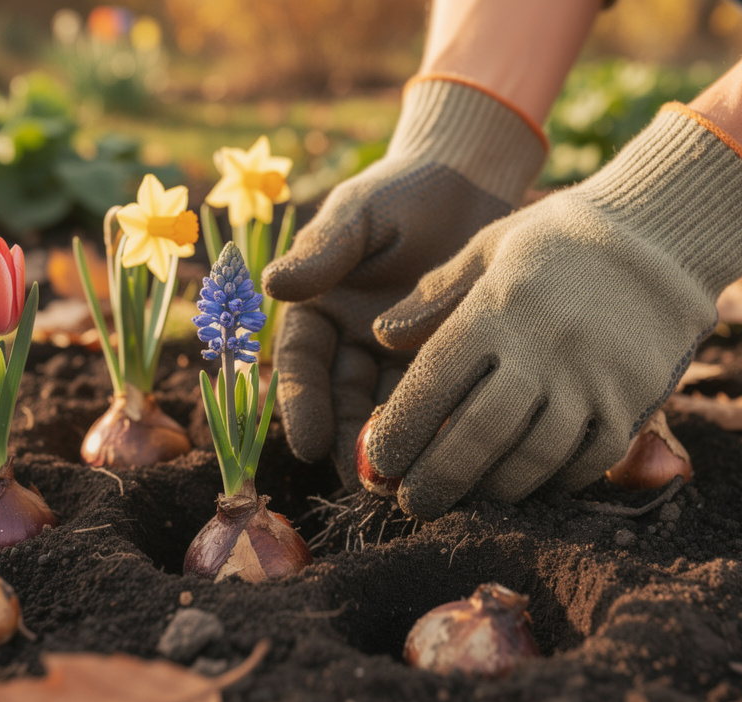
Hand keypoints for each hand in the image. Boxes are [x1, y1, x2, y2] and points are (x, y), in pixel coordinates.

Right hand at [262, 77, 545, 487]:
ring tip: (413, 475)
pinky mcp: (448, 363)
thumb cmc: (402, 190)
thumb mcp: (358, 214)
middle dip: (352, 444)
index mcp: (318, 313)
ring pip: (394, 411)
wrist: (469, 182)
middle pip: (344, 404)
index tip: (306, 442)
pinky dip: (446, 426)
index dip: (300, 406)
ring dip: (400, 447)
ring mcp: (400, 360)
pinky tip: (460, 448)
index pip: (302, 367)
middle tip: (366, 479)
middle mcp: (353, 346)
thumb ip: (323, 250)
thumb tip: (273, 286)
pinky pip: (444, 400)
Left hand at [365, 104, 741, 518]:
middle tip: (411, 503)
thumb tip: (381, 338)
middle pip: (477, 434)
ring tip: (462, 503)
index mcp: (498, 307)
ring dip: (489, 491)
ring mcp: (593, 379)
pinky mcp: (634, 401)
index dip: (401, 429)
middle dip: (436, 479)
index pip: (434, 383)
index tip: (379, 459)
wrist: (665, 233)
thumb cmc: (562, 239)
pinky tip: (524, 487)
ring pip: (531, 459)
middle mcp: (543, 347)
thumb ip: (435, 295)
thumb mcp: (491, 245)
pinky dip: (550, 483)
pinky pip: (587, 462)